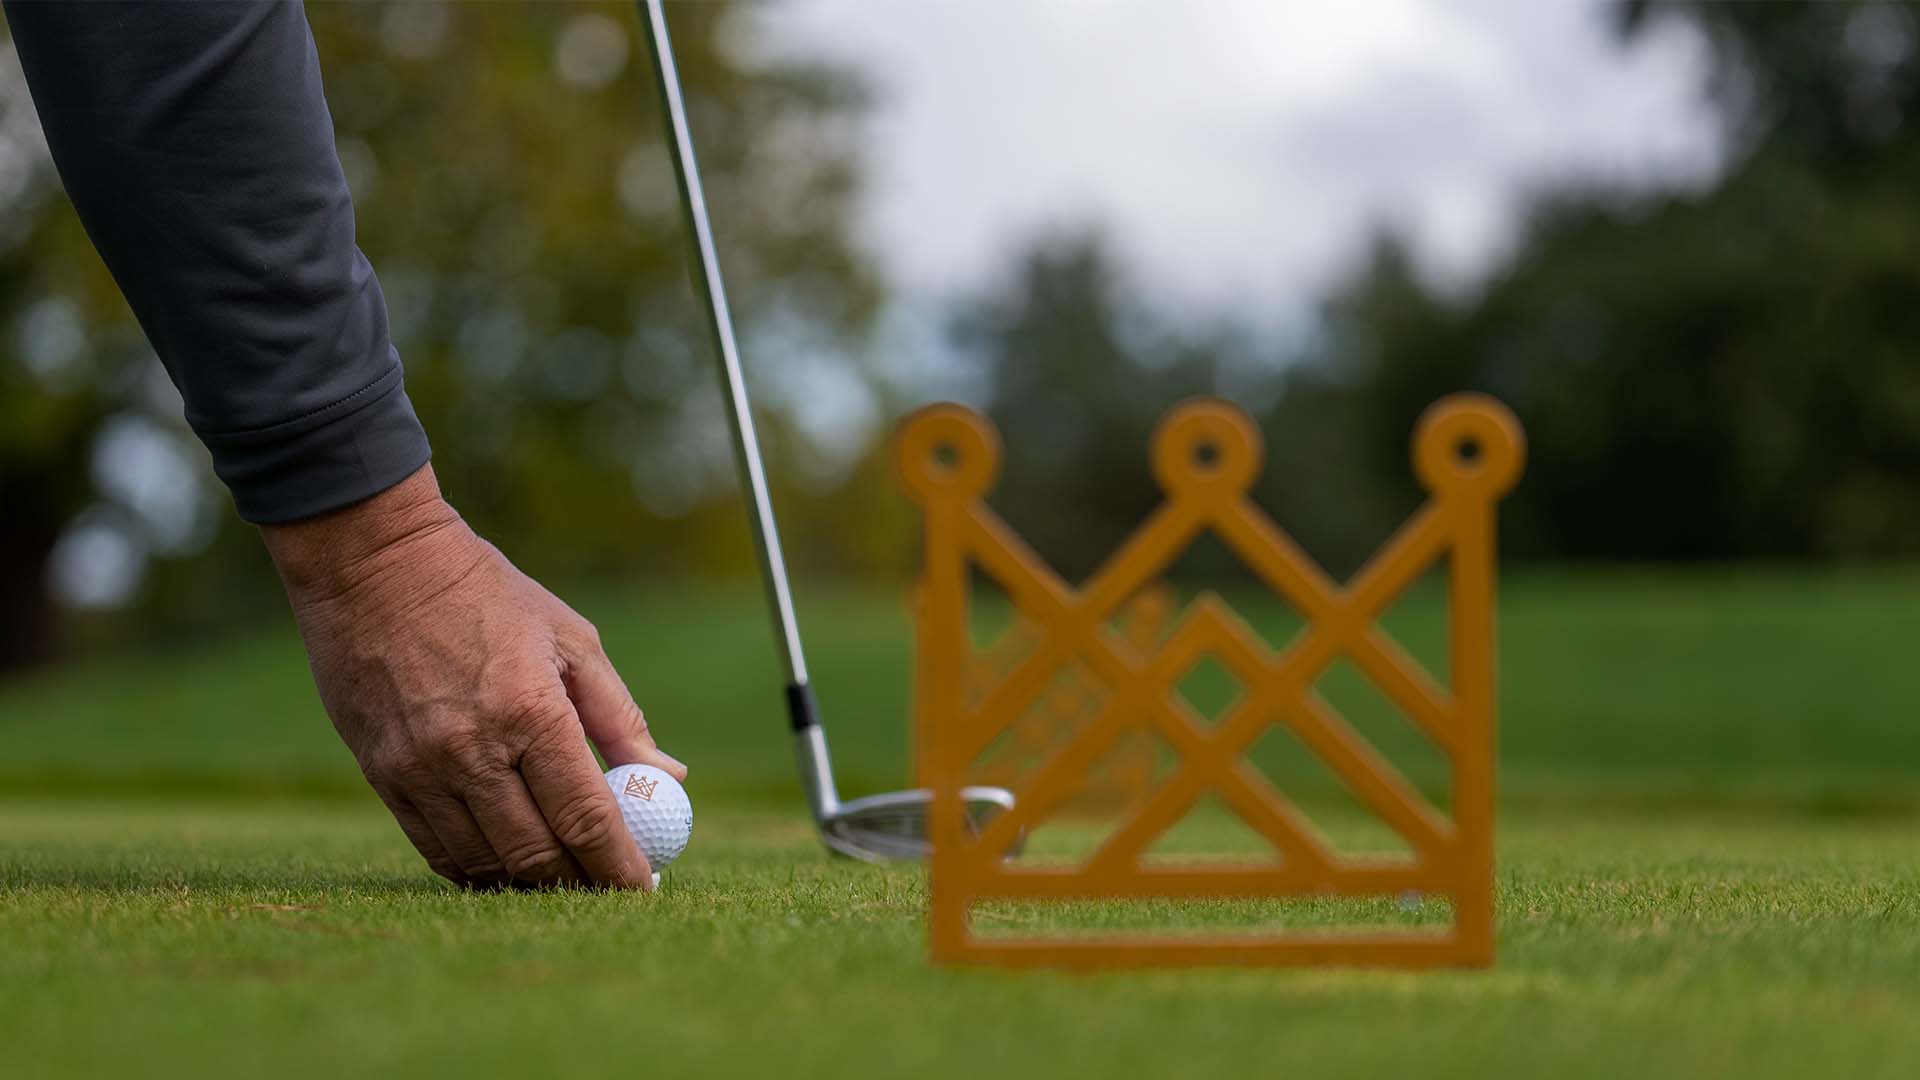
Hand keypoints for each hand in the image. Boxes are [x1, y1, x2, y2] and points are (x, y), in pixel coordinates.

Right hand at [261, 465, 685, 889]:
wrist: (374, 567)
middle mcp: (472, 750)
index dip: (619, 865)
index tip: (645, 890)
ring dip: (530, 883)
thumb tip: (670, 777)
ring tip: (565, 881)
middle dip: (581, 883)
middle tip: (609, 890)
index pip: (586, 816)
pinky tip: (507, 867)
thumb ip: (621, 718)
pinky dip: (477, 868)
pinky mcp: (384, 776)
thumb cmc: (489, 596)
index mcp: (531, 711)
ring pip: (485, 861)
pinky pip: (436, 849)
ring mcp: (420, 769)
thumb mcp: (573, 641)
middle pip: (537, 853)